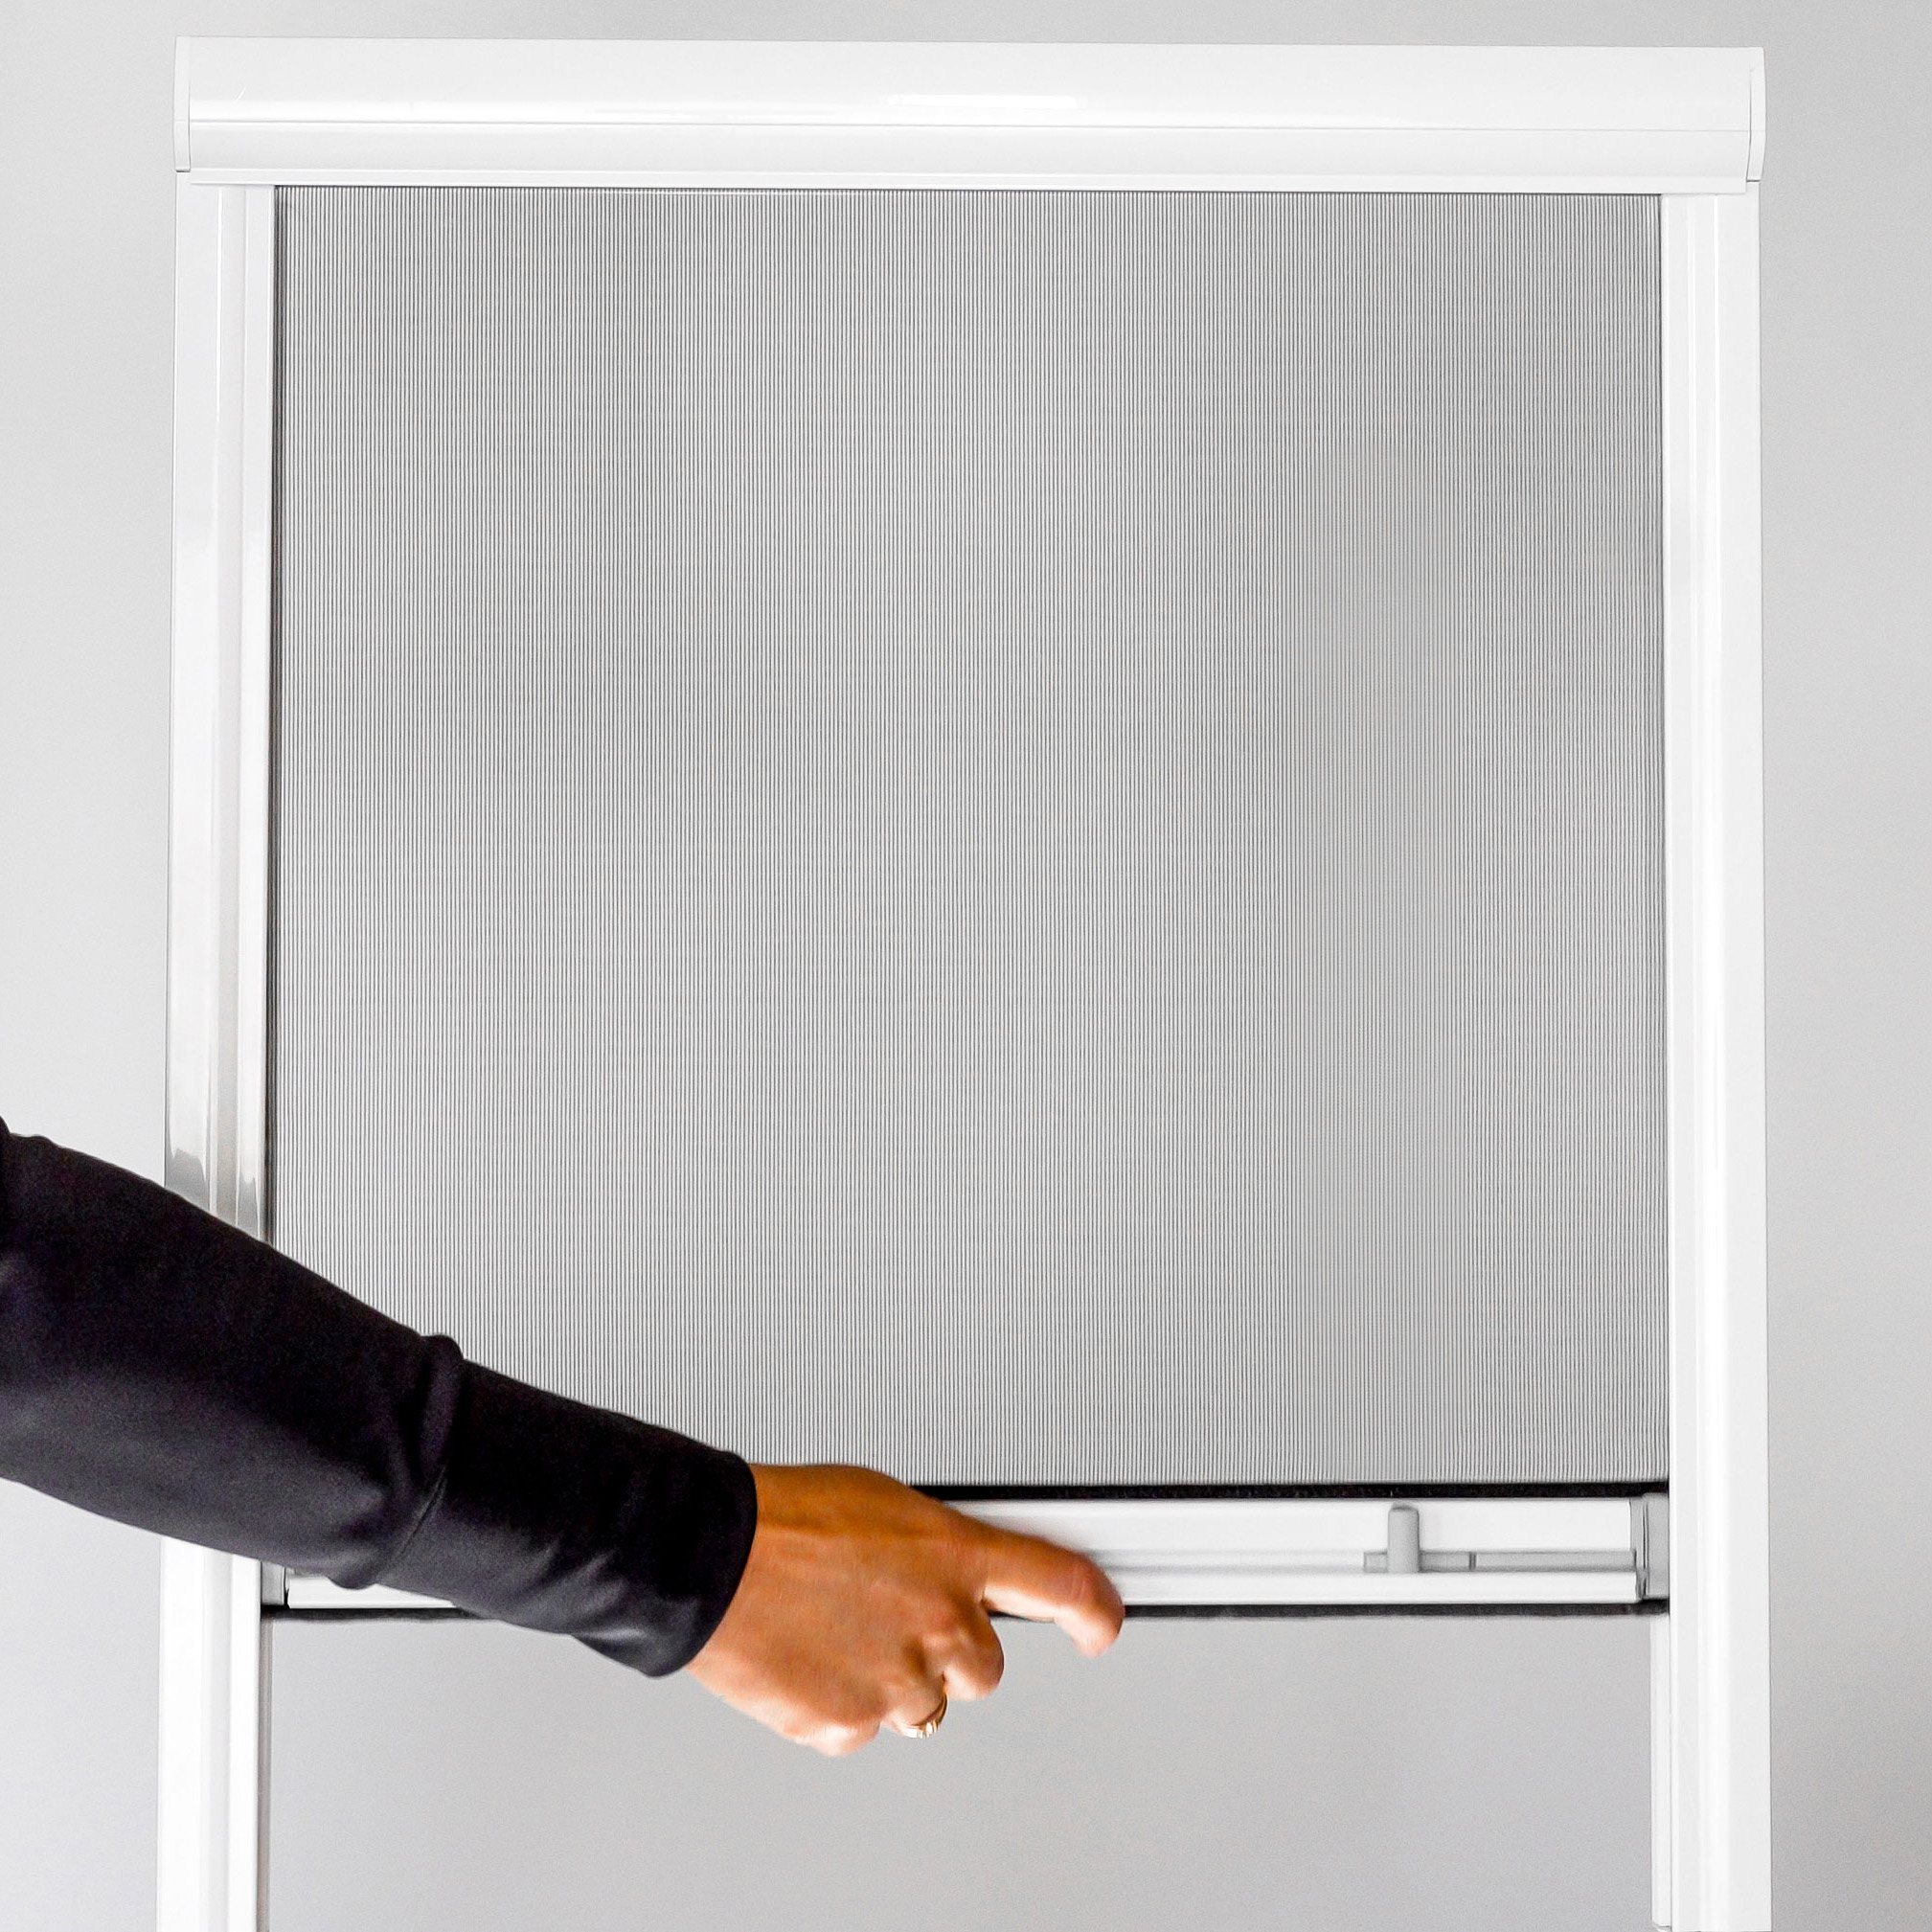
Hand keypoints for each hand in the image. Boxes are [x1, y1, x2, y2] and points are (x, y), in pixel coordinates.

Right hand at [687, 1463, 1123, 1754]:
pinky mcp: (853, 1726)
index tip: (1102, 1623)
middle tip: (890, 1616)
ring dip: (895, 1676)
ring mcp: (900, 1682)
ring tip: (836, 1629)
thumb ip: (937, 1550)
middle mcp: (943, 1625)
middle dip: (948, 1648)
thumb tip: (951, 1572)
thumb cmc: (785, 1520)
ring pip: (924, 1701)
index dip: (1096, 1612)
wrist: (710, 1559)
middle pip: (984, 1665)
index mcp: (956, 1557)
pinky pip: (867, 1727)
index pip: (1063, 1585)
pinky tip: (810, 1658)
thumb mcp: (885, 1507)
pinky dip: (844, 1703)